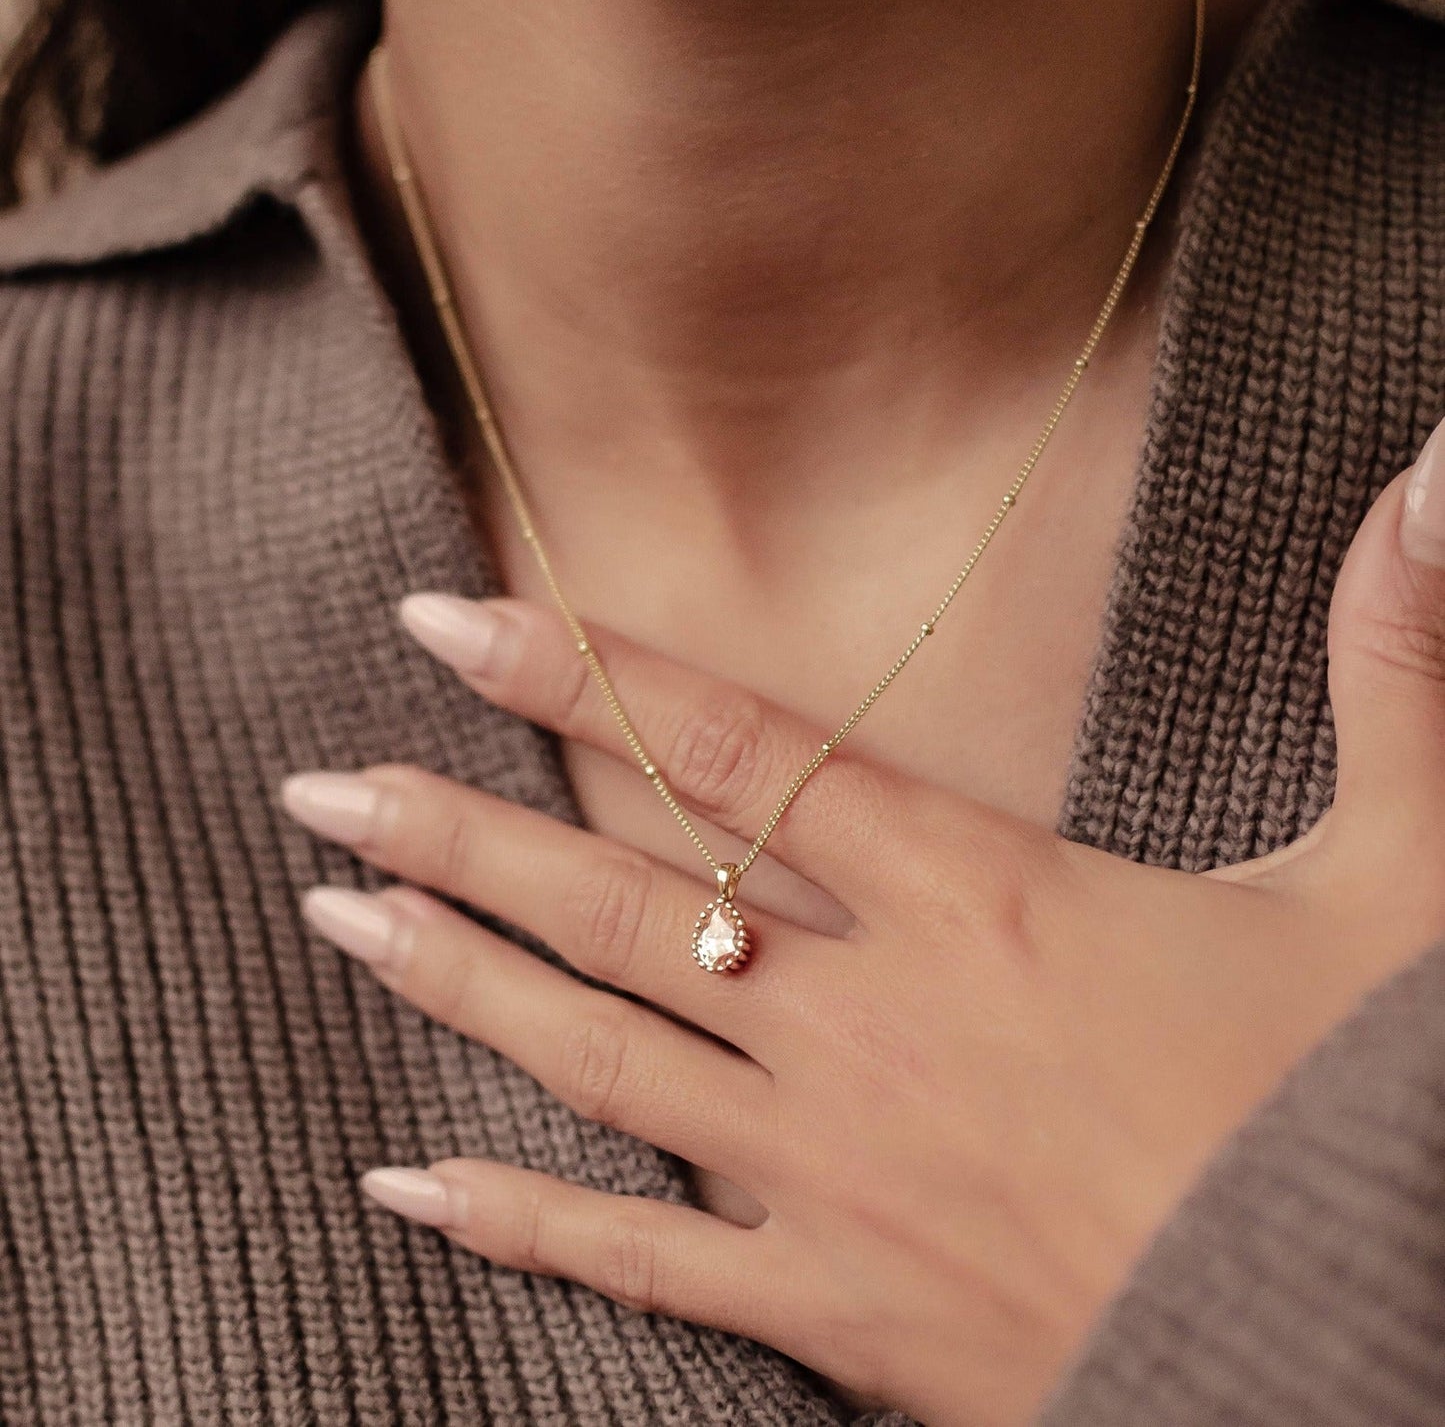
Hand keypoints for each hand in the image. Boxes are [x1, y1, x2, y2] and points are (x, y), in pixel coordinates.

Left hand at [280, 421, 1444, 1426]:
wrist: (1366, 1350)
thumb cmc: (1364, 1113)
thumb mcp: (1401, 880)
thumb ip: (1390, 679)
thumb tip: (1437, 485)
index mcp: (984, 901)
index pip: (742, 748)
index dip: (590, 670)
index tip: (454, 616)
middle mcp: (871, 1020)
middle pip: (622, 894)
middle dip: (459, 827)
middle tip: (322, 783)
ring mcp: (836, 1171)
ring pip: (598, 1052)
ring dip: (458, 975)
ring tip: (334, 914)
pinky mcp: (837, 1310)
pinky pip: (641, 1263)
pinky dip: (517, 1222)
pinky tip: (405, 1183)